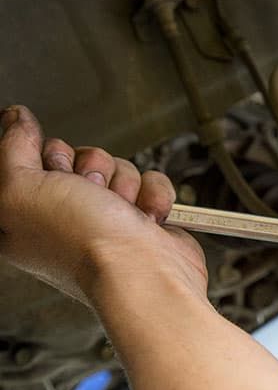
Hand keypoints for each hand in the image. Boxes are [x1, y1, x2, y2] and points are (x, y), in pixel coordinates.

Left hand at [0, 105, 207, 304]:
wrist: (144, 272)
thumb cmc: (83, 245)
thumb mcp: (20, 190)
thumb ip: (10, 148)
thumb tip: (15, 118)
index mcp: (24, 216)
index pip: (32, 158)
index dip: (46, 157)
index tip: (52, 173)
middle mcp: (65, 217)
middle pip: (78, 157)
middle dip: (90, 168)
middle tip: (90, 194)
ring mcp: (107, 217)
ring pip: (116, 166)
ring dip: (124, 184)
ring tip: (122, 210)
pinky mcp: (142, 217)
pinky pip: (149, 180)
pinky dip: (152, 195)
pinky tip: (145, 216)